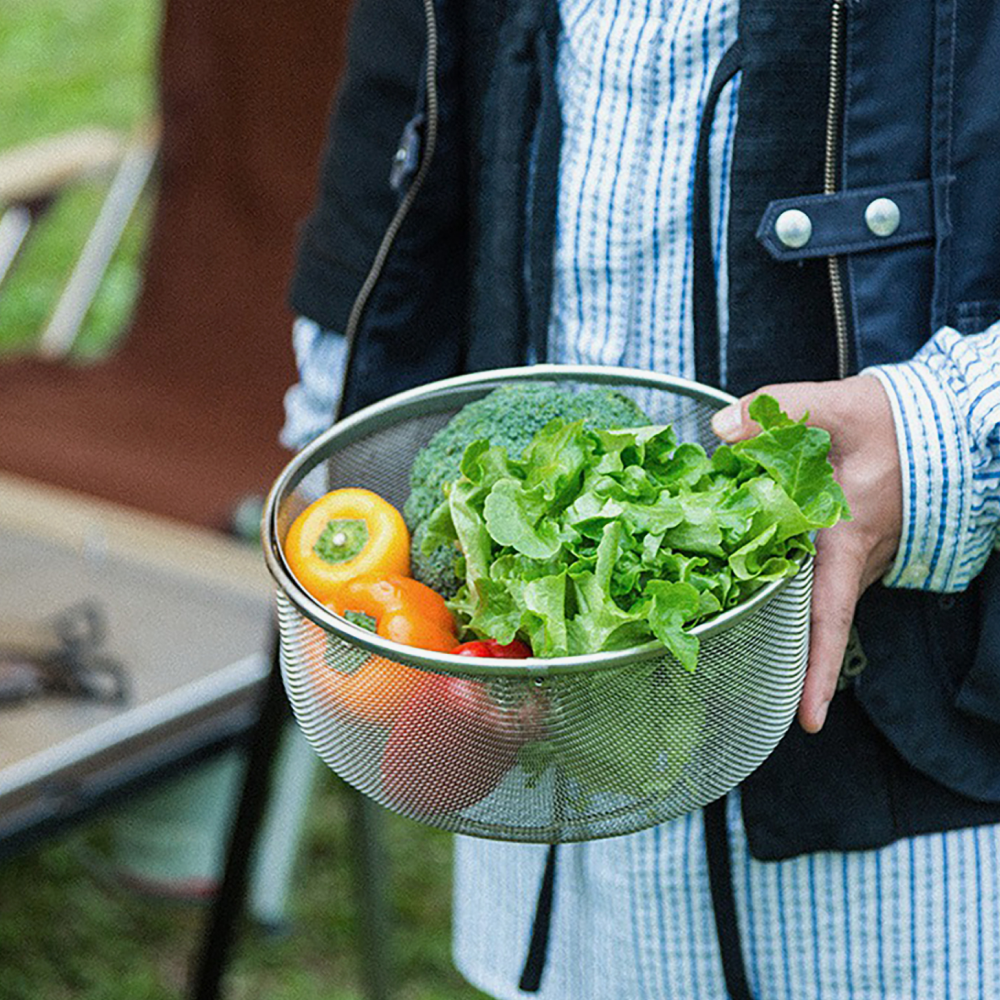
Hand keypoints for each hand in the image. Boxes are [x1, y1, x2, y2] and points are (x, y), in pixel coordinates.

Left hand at [711, 375, 902, 732]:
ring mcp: (856, 559)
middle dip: (786, 661)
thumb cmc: (894, 422)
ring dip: (782, 619)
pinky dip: (789, 587)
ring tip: (734, 640)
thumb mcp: (833, 407)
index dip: (819, 669)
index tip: (809, 719)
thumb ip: (776, 412)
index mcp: (847, 540)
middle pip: (812, 622)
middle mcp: (854, 561)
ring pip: (812, 600)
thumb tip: (721, 430)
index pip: (831, 616)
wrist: (941, 425)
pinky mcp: (851, 549)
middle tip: (746, 692)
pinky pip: (818, 580)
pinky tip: (754, 580)